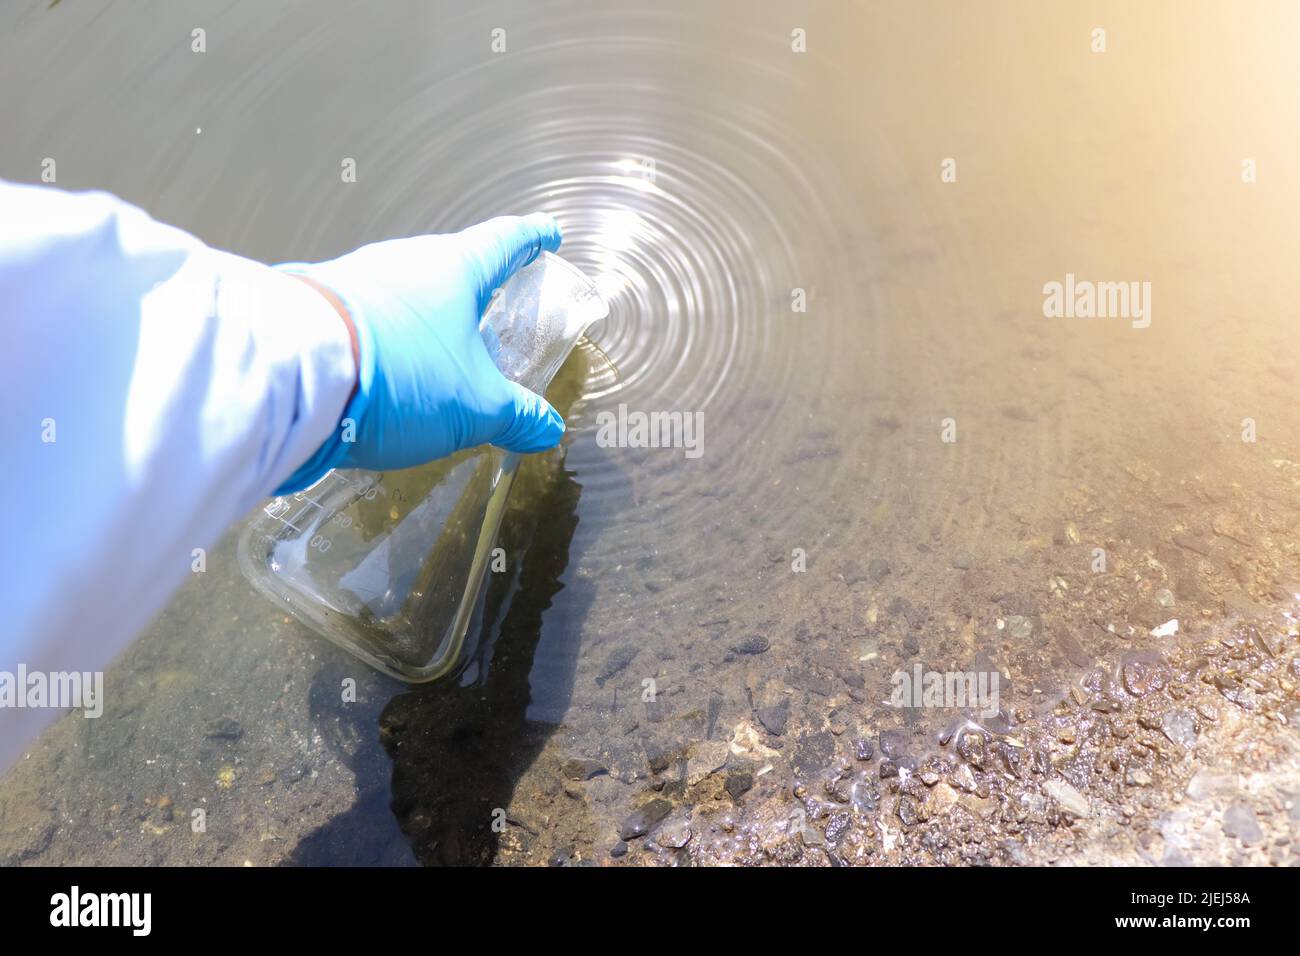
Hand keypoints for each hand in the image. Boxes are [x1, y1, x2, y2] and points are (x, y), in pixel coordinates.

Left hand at [274, 214, 564, 493]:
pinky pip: (368, 317)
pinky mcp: (316, 305)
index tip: (547, 234)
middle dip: (475, 289)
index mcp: (455, 267)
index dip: (532, 240)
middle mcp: (405, 261)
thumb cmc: (401, 374)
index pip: (506, 242)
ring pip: (407, 293)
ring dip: (426, 319)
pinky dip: (387, 339)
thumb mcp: (474, 406)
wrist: (292, 376)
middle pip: (452, 267)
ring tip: (438, 356)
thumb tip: (545, 428)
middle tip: (494, 313)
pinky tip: (385, 372)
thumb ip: (515, 416)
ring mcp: (355, 279)